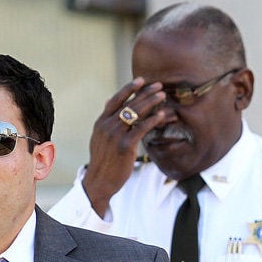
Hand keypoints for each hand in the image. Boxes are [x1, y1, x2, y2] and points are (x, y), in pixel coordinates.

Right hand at [82, 77, 166, 215]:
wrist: (100, 181)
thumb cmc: (103, 161)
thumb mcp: (99, 138)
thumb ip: (106, 121)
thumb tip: (108, 102)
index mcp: (100, 122)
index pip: (115, 100)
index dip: (129, 89)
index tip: (141, 80)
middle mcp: (107, 126)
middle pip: (128, 103)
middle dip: (145, 93)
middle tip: (158, 85)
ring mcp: (115, 135)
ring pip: (135, 113)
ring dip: (151, 102)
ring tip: (162, 95)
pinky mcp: (125, 146)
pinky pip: (141, 128)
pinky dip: (152, 119)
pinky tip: (162, 114)